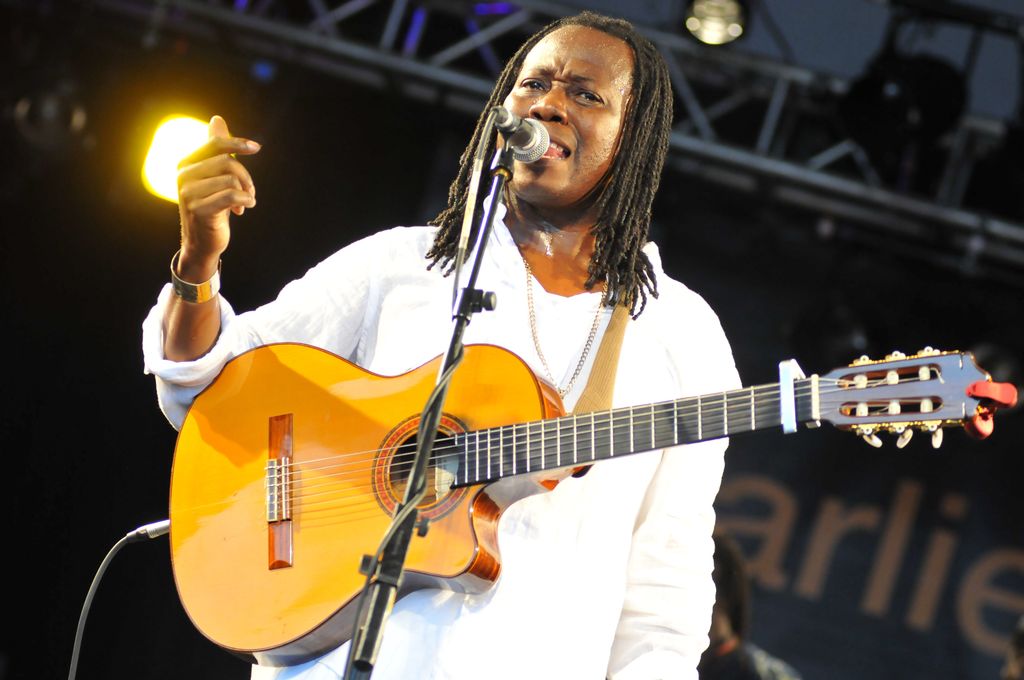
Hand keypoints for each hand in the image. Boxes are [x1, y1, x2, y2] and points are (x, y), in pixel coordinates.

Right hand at [175, 115, 260, 279]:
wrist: (202, 242)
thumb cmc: (212, 206)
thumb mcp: (214, 176)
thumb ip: (216, 150)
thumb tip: (217, 119)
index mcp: (186, 164)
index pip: (214, 144)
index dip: (237, 143)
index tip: (256, 148)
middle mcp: (183, 176)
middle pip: (227, 163)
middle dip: (245, 177)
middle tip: (250, 192)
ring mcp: (188, 193)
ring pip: (231, 180)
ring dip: (246, 192)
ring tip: (246, 202)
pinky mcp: (198, 209)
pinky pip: (232, 196)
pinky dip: (245, 202)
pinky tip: (244, 209)